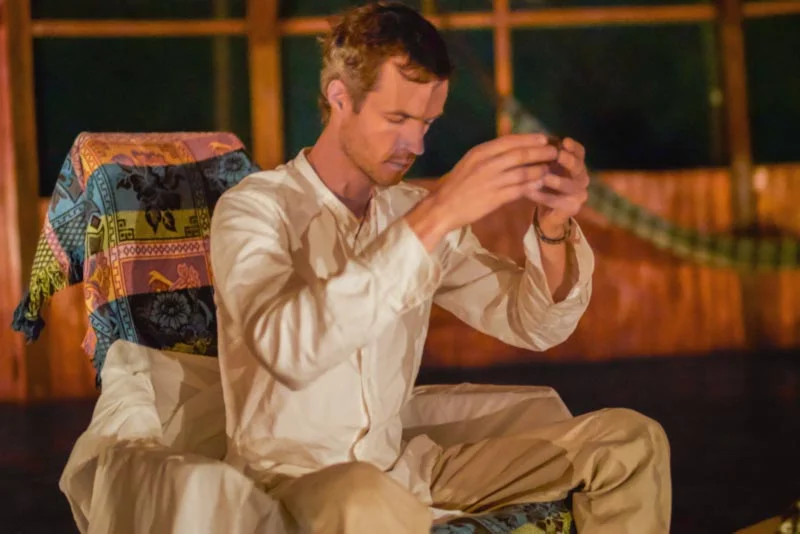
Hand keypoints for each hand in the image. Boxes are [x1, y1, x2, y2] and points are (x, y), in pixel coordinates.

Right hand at [425, 133, 558, 234]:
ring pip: (523, 172)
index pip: (510, 141)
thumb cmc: (456, 185)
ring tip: (550, 169)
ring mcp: (492, 181)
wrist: (443, 207)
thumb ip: (489, 155)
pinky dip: (532, 186)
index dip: (529, 139)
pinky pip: (519, 190)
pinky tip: (540, 185)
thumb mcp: (469, 163)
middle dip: (540, 153)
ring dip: (540, 170)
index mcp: (480, 152)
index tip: (544, 138)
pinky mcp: (495, 198)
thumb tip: (511, 149)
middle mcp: (487, 164)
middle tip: (554, 152)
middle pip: (520, 155)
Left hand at [526, 137, 589, 234]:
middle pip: (579, 167)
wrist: (546, 212)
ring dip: (557, 181)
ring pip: (571, 186)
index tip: (565, 141)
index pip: (579, 152)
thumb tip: (533, 138)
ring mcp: (579, 194)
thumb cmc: (544, 184)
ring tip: (545, 177)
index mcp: (576, 164)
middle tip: (559, 156)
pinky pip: (558, 201)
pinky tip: (531, 192)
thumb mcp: (543, 167)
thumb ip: (542, 155)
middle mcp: (581, 178)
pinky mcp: (572, 208)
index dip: (573, 147)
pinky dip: (544, 196)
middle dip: (569, 161)